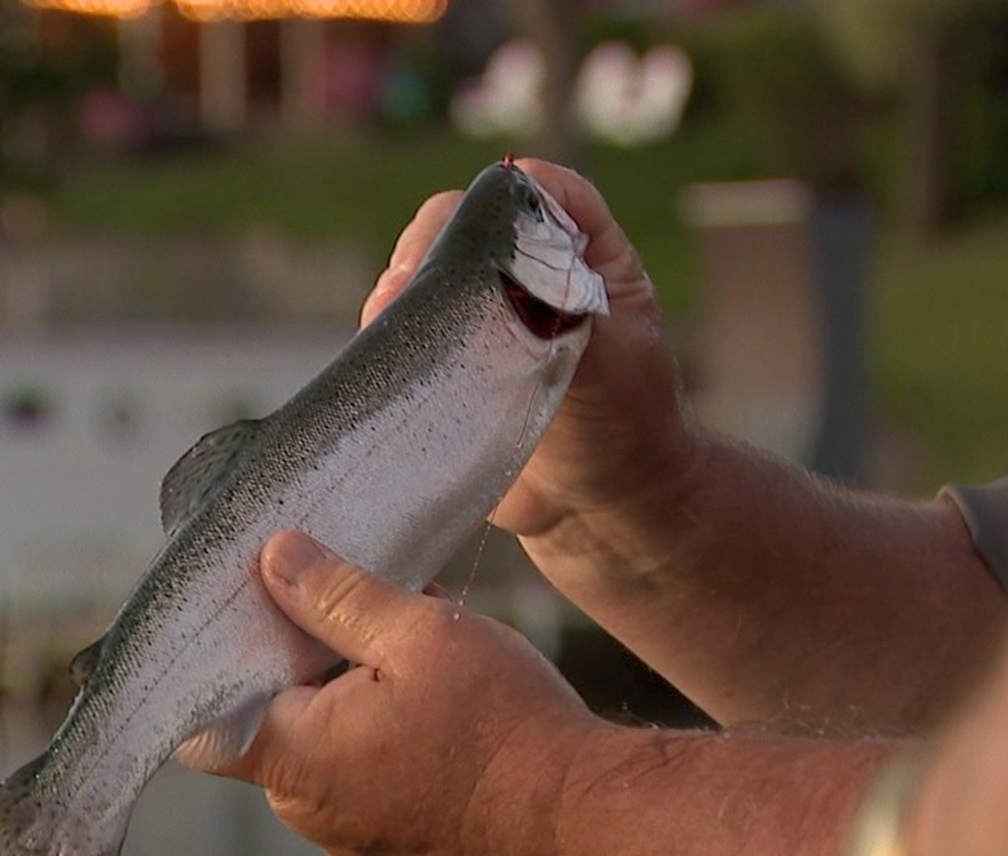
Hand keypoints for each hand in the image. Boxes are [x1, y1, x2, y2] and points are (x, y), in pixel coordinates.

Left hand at [214, 531, 606, 855]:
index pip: (207, 719)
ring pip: (334, 754)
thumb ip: (339, 595)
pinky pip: (379, 787)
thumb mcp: (419, 634)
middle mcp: (312, 814)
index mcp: (295, 759)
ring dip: (361, 702)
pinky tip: (448, 705)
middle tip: (361, 607)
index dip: (221, 662)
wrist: (585, 824)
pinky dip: (394, 744)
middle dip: (311, 666)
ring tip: (419, 647)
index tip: (254, 613)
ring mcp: (361, 842)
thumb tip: (275, 557)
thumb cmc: (502, 726)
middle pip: (278, 725)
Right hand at [363, 159, 695, 540]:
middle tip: (409, 280)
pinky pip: (408, 327)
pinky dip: (390, 330)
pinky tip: (381, 346)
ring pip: (427, 272)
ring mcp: (483, 315)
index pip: (547, 192)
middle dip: (433, 242)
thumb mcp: (612, 363)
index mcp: (588, 256)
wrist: (599, 509)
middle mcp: (530, 273)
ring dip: (402, 287)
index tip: (479, 223)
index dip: (510, 195)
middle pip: (467, 221)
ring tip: (387, 314)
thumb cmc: (625, 431)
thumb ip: (565, 310)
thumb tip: (498, 274)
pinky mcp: (448, 359)